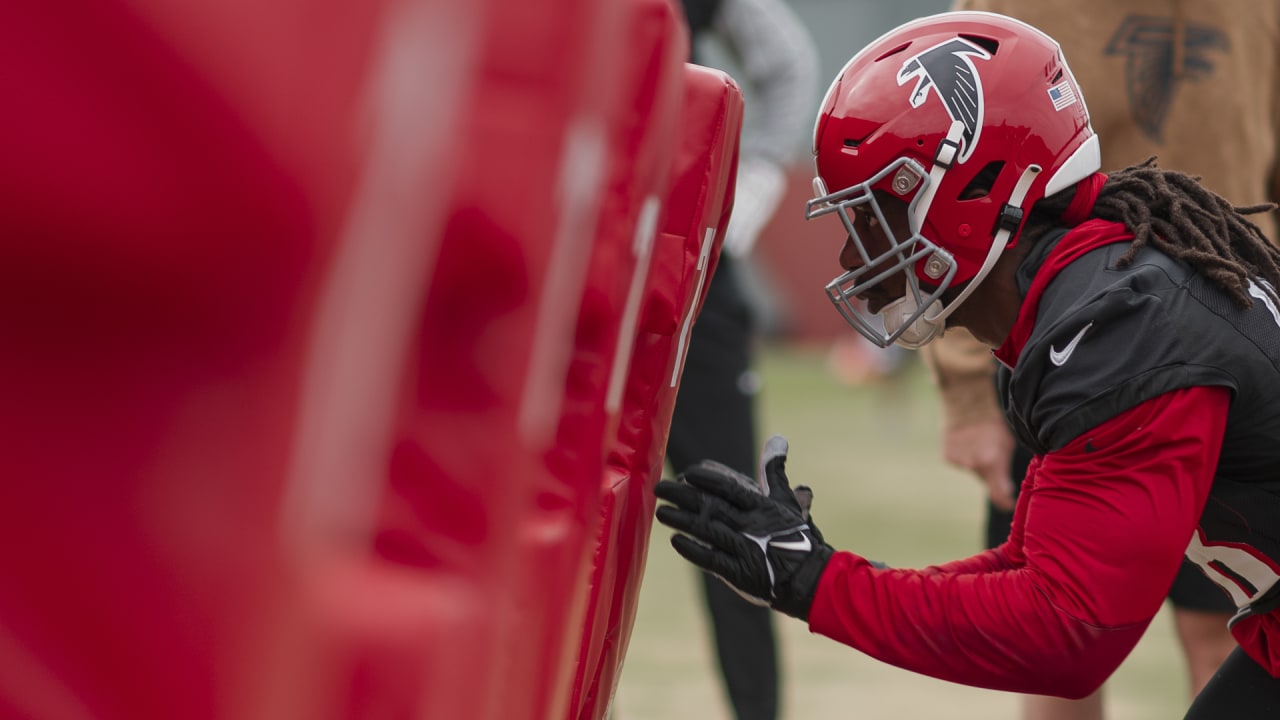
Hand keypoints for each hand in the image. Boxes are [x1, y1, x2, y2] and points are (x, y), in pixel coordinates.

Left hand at [654, 435, 833, 619]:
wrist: (810, 579)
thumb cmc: (797, 536)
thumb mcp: (787, 501)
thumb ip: (775, 471)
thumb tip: (778, 438)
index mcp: (761, 507)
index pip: (729, 488)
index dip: (706, 479)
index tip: (687, 473)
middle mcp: (750, 526)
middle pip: (710, 506)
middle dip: (682, 496)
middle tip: (660, 488)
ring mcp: (744, 550)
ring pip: (706, 530)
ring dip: (681, 520)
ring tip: (661, 512)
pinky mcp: (739, 573)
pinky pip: (711, 559)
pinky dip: (692, 549)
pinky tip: (676, 540)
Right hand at [942, 420, 1015, 510]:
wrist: (967, 404)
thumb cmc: (993, 423)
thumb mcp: (1006, 445)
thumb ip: (1004, 470)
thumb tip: (1007, 491)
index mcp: (992, 463)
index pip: (999, 494)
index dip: (1005, 503)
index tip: (1009, 505)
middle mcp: (973, 465)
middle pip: (985, 479)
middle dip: (991, 473)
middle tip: (994, 454)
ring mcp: (959, 462)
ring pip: (972, 469)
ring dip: (977, 461)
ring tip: (978, 442)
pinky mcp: (947, 457)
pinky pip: (960, 462)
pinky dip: (964, 454)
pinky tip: (966, 440)